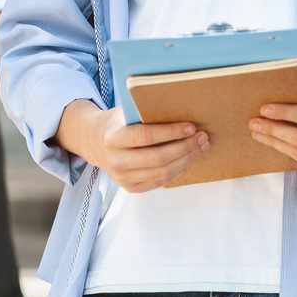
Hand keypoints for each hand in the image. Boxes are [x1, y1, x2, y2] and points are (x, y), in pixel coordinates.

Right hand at [57, 100, 207, 192]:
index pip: (147, 136)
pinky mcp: (130, 188)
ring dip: (187, 159)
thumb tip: (182, 108)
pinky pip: (160, 181)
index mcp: (113, 138)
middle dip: (185, 147)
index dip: (172, 132)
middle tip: (202, 136)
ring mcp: (122, 178)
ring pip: (163, 172)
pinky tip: (188, 158)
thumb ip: (146, 113)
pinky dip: (178, 170)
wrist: (94, 142)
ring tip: (200, 147)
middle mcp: (116, 161)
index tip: (192, 126)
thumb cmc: (117, 122)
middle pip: (159, 158)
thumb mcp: (125, 112)